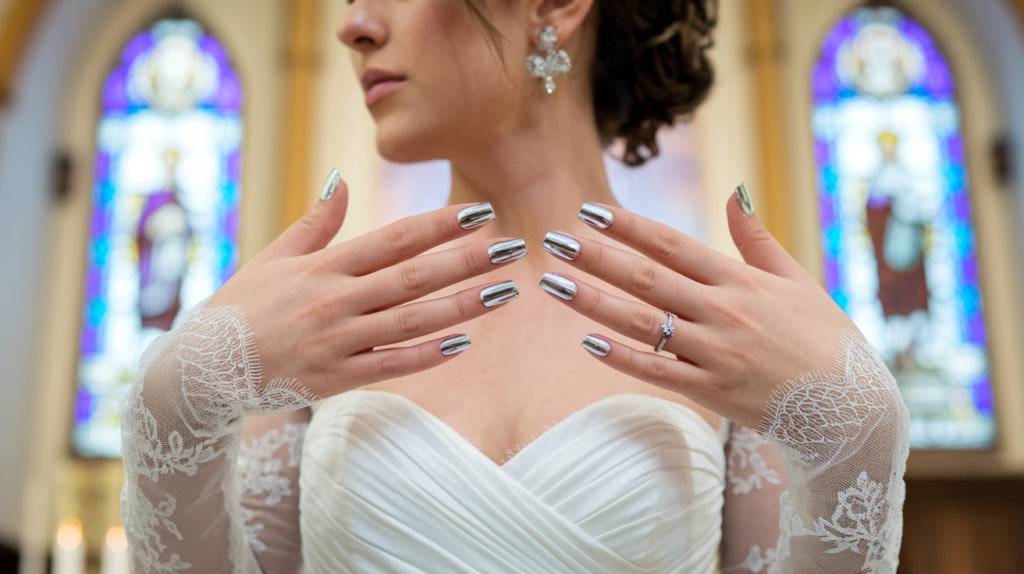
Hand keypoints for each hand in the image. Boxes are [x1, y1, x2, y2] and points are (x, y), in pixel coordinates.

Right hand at [207, 172, 523, 399]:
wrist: (201, 370)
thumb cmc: (240, 307)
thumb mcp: (273, 257)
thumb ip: (316, 221)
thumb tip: (340, 178)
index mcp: (324, 266)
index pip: (394, 239)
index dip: (440, 225)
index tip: (479, 213)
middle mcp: (335, 300)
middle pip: (414, 277)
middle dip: (467, 261)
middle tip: (513, 248)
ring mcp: (337, 342)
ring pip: (411, 321)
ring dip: (462, 306)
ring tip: (504, 292)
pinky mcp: (335, 378)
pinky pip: (391, 365)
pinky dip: (428, 355)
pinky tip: (465, 342)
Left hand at [539, 191, 857, 428]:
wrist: (847, 405)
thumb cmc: (823, 337)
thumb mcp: (796, 279)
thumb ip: (756, 237)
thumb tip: (734, 191)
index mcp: (740, 279)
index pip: (672, 244)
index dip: (629, 226)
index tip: (590, 211)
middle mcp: (722, 311)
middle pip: (646, 278)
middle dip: (595, 257)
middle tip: (552, 240)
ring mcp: (714, 352)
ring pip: (641, 323)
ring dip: (592, 301)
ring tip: (553, 283)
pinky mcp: (710, 389)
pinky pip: (656, 370)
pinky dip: (621, 357)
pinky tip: (587, 341)